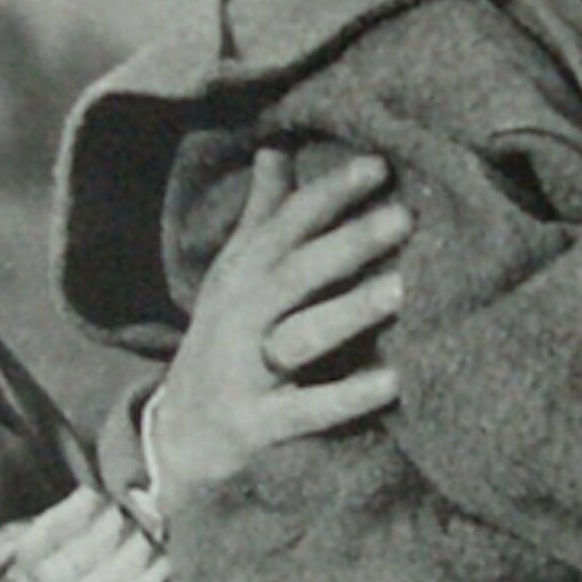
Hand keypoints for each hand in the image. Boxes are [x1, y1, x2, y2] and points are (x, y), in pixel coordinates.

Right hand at [152, 147, 411, 505]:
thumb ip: (262, 216)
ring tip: (401, 289)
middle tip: (403, 218)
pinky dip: (348, 396)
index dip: (329, 194)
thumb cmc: (224, 339)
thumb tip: (274, 148)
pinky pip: (307, 410)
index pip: (286, 224)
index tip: (379, 166)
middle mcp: (239, 315)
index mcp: (241, 274)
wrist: (177, 434)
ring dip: (349, 311)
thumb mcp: (234, 276)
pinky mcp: (257, 424)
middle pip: (295, 273)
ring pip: (300, 336)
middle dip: (348, 244)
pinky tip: (394, 380)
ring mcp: (245, 370)